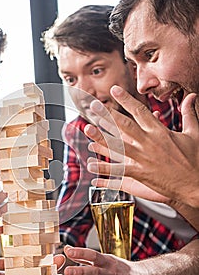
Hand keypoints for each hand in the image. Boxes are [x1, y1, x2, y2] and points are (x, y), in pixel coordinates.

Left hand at [64, 246, 141, 274]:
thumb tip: (67, 249)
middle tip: (67, 271)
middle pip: (94, 272)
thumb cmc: (119, 268)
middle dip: (80, 272)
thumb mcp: (105, 259)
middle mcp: (109, 274)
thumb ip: (84, 256)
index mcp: (107, 261)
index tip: (69, 252)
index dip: (81, 253)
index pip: (93, 255)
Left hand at [85, 88, 198, 208]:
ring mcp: (144, 158)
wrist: (197, 184)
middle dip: (108, 114)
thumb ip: (189, 113)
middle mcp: (149, 142)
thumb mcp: (195, 133)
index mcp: (160, 131)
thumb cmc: (196, 159)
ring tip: (87, 129)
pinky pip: (119, 169)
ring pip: (118, 145)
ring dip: (101, 137)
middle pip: (124, 125)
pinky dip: (104, 166)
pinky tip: (91, 164)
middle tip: (94, 105)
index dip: (126, 99)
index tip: (114, 90)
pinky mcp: (141, 173)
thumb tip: (191, 96)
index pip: (140, 111)